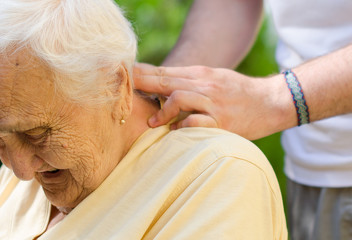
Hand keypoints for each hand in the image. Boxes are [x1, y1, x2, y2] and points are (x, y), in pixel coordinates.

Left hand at [133, 63, 293, 139]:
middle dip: (141, 83)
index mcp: (200, 75)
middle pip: (166, 81)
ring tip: (152, 123)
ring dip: (162, 110)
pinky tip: (176, 132)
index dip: (142, 73)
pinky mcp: (222, 122)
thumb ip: (190, 83)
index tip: (124, 75)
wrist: (271, 102)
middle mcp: (204, 86)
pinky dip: (182, 127)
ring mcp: (213, 103)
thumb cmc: (239, 93)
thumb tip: (163, 89)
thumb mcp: (215, 80)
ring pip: (179, 98)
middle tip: (121, 89)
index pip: (165, 72)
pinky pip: (195, 123)